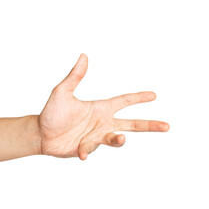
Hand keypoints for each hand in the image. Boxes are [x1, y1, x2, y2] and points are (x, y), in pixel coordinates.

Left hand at [38, 54, 168, 159]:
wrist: (41, 134)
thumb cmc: (52, 112)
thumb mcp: (62, 92)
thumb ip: (75, 77)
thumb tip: (83, 56)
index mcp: (101, 108)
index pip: (124, 101)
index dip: (138, 98)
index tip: (154, 95)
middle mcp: (103, 122)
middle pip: (132, 124)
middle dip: (149, 125)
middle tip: (166, 126)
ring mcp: (98, 136)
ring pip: (116, 138)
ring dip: (119, 139)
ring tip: (121, 138)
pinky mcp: (89, 148)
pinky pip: (92, 149)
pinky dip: (87, 150)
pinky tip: (81, 152)